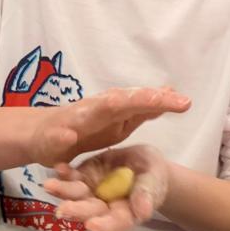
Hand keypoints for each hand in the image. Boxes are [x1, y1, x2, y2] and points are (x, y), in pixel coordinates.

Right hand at [27, 86, 189, 169]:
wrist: (43, 134)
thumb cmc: (86, 128)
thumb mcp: (120, 121)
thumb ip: (144, 109)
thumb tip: (172, 93)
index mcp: (114, 108)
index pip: (141, 101)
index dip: (162, 100)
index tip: (186, 102)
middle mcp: (96, 108)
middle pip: (121, 100)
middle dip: (141, 98)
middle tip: (163, 97)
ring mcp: (74, 120)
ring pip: (90, 111)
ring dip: (103, 107)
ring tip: (121, 103)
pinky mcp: (53, 137)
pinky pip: (58, 136)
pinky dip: (63, 136)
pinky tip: (69, 137)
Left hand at [42, 143, 169, 230]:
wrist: (143, 162)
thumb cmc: (153, 174)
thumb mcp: (154, 179)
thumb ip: (147, 193)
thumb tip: (144, 212)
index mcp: (125, 213)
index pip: (116, 223)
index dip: (105, 226)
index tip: (93, 226)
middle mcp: (104, 207)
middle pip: (90, 212)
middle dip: (77, 211)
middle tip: (63, 211)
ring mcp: (91, 192)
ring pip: (76, 195)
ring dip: (63, 192)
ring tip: (49, 186)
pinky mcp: (84, 176)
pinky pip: (72, 176)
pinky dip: (64, 174)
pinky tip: (58, 168)